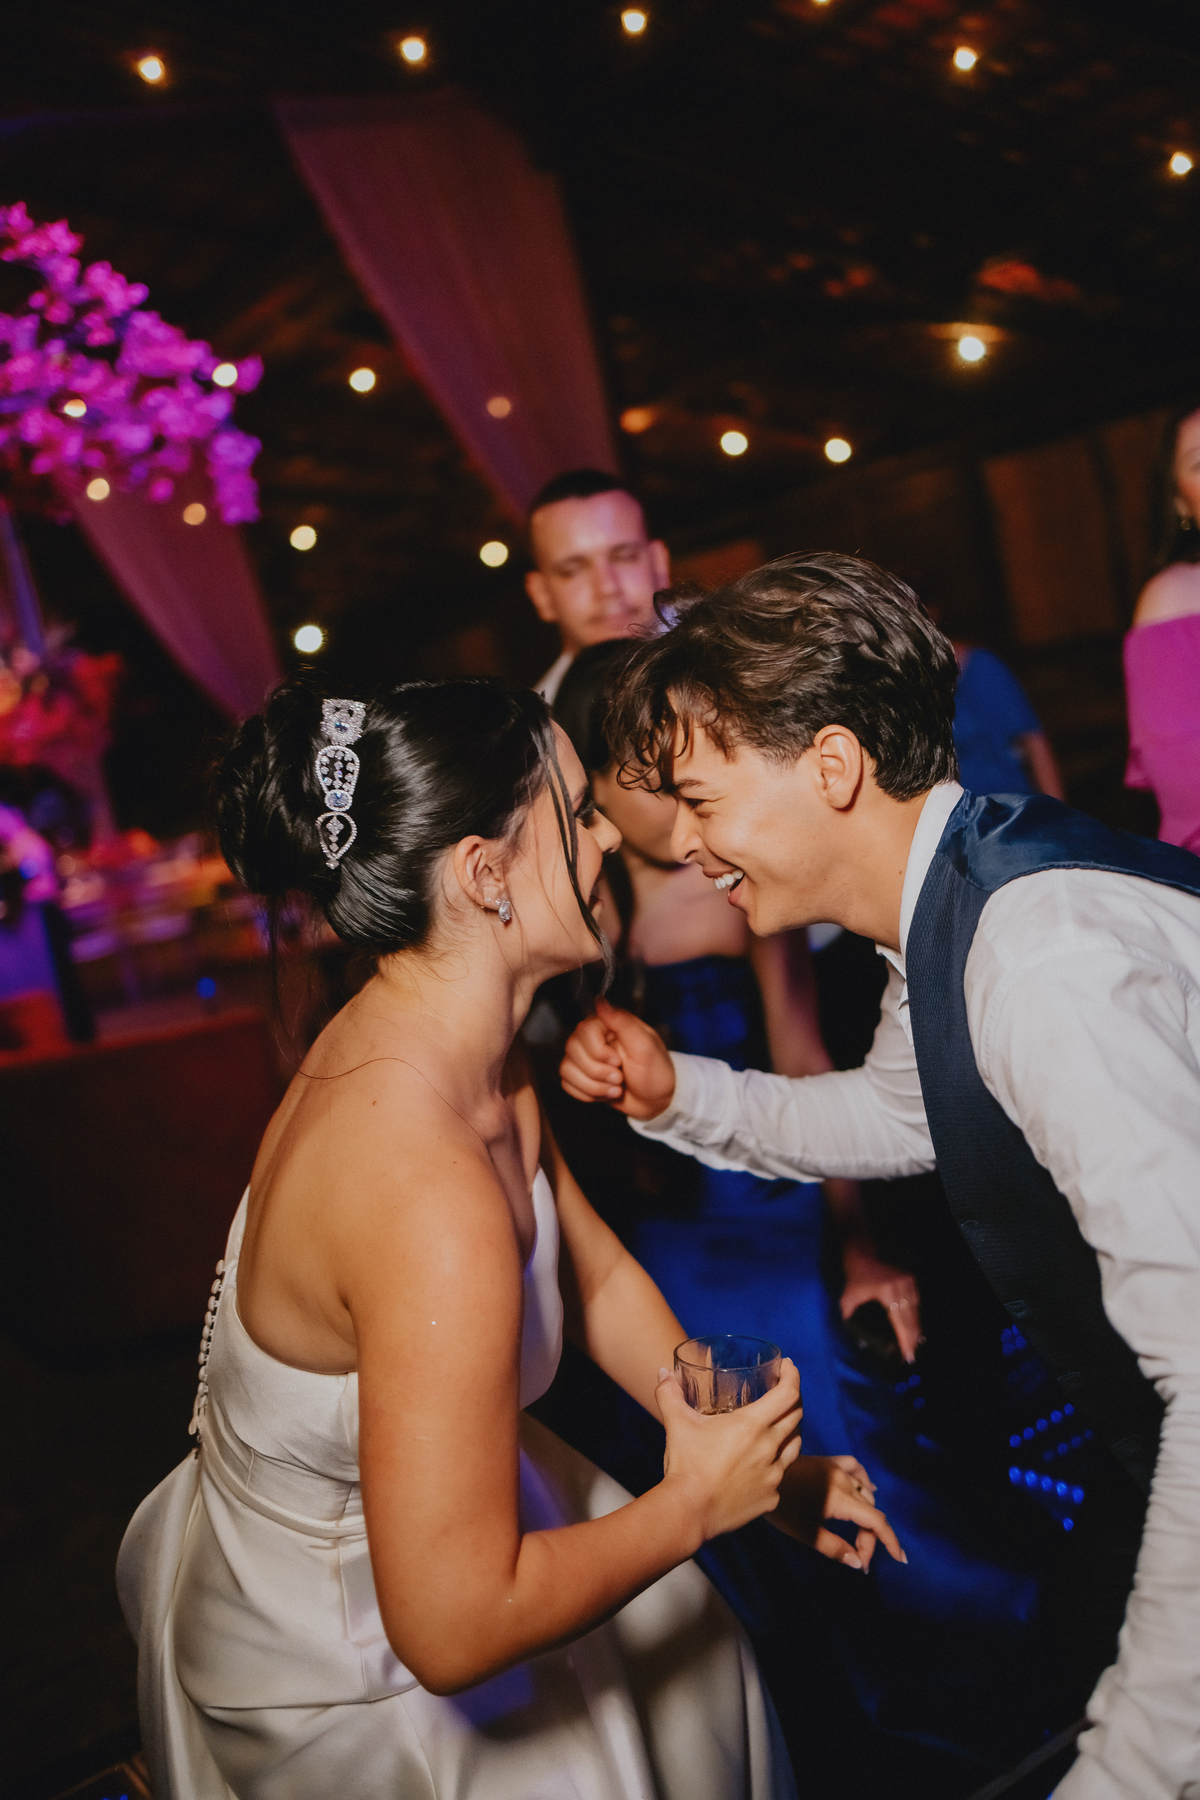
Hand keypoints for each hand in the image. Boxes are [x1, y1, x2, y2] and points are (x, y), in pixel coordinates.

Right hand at [559, 997, 675, 1120]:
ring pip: (567, 1069)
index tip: (618, 1061)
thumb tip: (601, 1000)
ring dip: (594, 1086)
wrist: (656, 1101)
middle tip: (620, 1078)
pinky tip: (605, 1093)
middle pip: (572, 1050)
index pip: (584, 1030)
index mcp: (608, 1026)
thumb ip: (622, 1022)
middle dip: (597, 1072)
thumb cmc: (656, 1071)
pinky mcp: (581, 1077)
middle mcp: (593, 1039)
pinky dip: (586, 1094)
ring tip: (616, 1088)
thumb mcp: (645, 1045)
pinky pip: (567, 1083)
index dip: (597, 1051)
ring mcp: (585, 1059)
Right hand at [656, 1359, 802, 1542]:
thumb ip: (669, 1394)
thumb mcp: (676, 1423)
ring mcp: (773, 1476)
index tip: (788, 1367)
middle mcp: (769, 1448)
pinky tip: (761, 1464)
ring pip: (795, 1447)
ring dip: (791, 1431)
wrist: (689, 1512)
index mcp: (752, 1425)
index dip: (793, 1376)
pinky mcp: (771, 1498)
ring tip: (779, 1426)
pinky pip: (780, 1477)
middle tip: (783, 1392)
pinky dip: (775, 1466)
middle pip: (796, 1417)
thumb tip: (662, 1373)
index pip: (787, 1393)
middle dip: (794, 1399)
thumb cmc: (685, 1465)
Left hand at [770, 1454, 906, 1571]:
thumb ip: (834, 1548)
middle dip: (869, 1537)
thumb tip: (858, 1563)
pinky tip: (865, 1488)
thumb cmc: (779, 1506)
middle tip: (858, 1557)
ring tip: (860, 1534)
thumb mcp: (804, 1532)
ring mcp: (836, 1467)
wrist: (759, 1472)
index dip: (890, 1541)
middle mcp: (843, 1480)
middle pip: (870, 1511)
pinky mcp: (827, 1461)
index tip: (898, 1559)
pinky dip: (864, 1481)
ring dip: (867, 1515)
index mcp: (839, 1498)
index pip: (876, 1521)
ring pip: (865, 1492)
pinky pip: (855, 1469)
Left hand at [840, 1246, 923, 1363]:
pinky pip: (916, 1301)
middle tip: (912, 1356)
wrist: (861, 1252)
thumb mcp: (848, 1300)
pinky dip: (915, 1316)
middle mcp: (902, 1287)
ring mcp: (908, 1281)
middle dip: (912, 1339)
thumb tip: (856, 1337)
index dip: (905, 1340)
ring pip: (916, 1311)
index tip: (907, 1356)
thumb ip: (851, 1319)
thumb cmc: (853, 1277)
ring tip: (914, 1345)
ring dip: (915, 1329)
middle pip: (911, 1319)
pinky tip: (914, 1328)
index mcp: (888, 1293)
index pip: (900, 1322)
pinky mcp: (910, 1279)